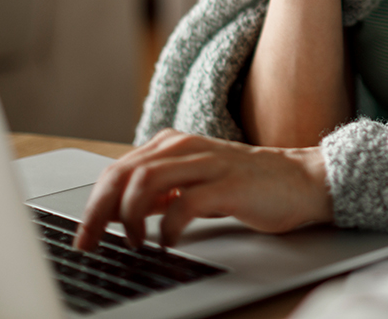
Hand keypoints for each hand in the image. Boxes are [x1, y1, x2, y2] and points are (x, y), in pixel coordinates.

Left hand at [72, 129, 332, 250]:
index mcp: (174, 145)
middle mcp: (186, 148)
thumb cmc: (251, 186)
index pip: (118, 170)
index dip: (93, 204)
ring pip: (144, 183)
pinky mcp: (228, 185)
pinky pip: (183, 204)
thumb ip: (163, 191)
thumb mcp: (197, 182)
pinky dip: (167, 228)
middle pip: (123, 174)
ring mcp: (207, 164)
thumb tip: (122, 213)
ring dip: (129, 218)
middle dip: (99, 212)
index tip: (84, 236)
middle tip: (92, 243)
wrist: (303, 181)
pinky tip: (168, 242)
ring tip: (135, 243)